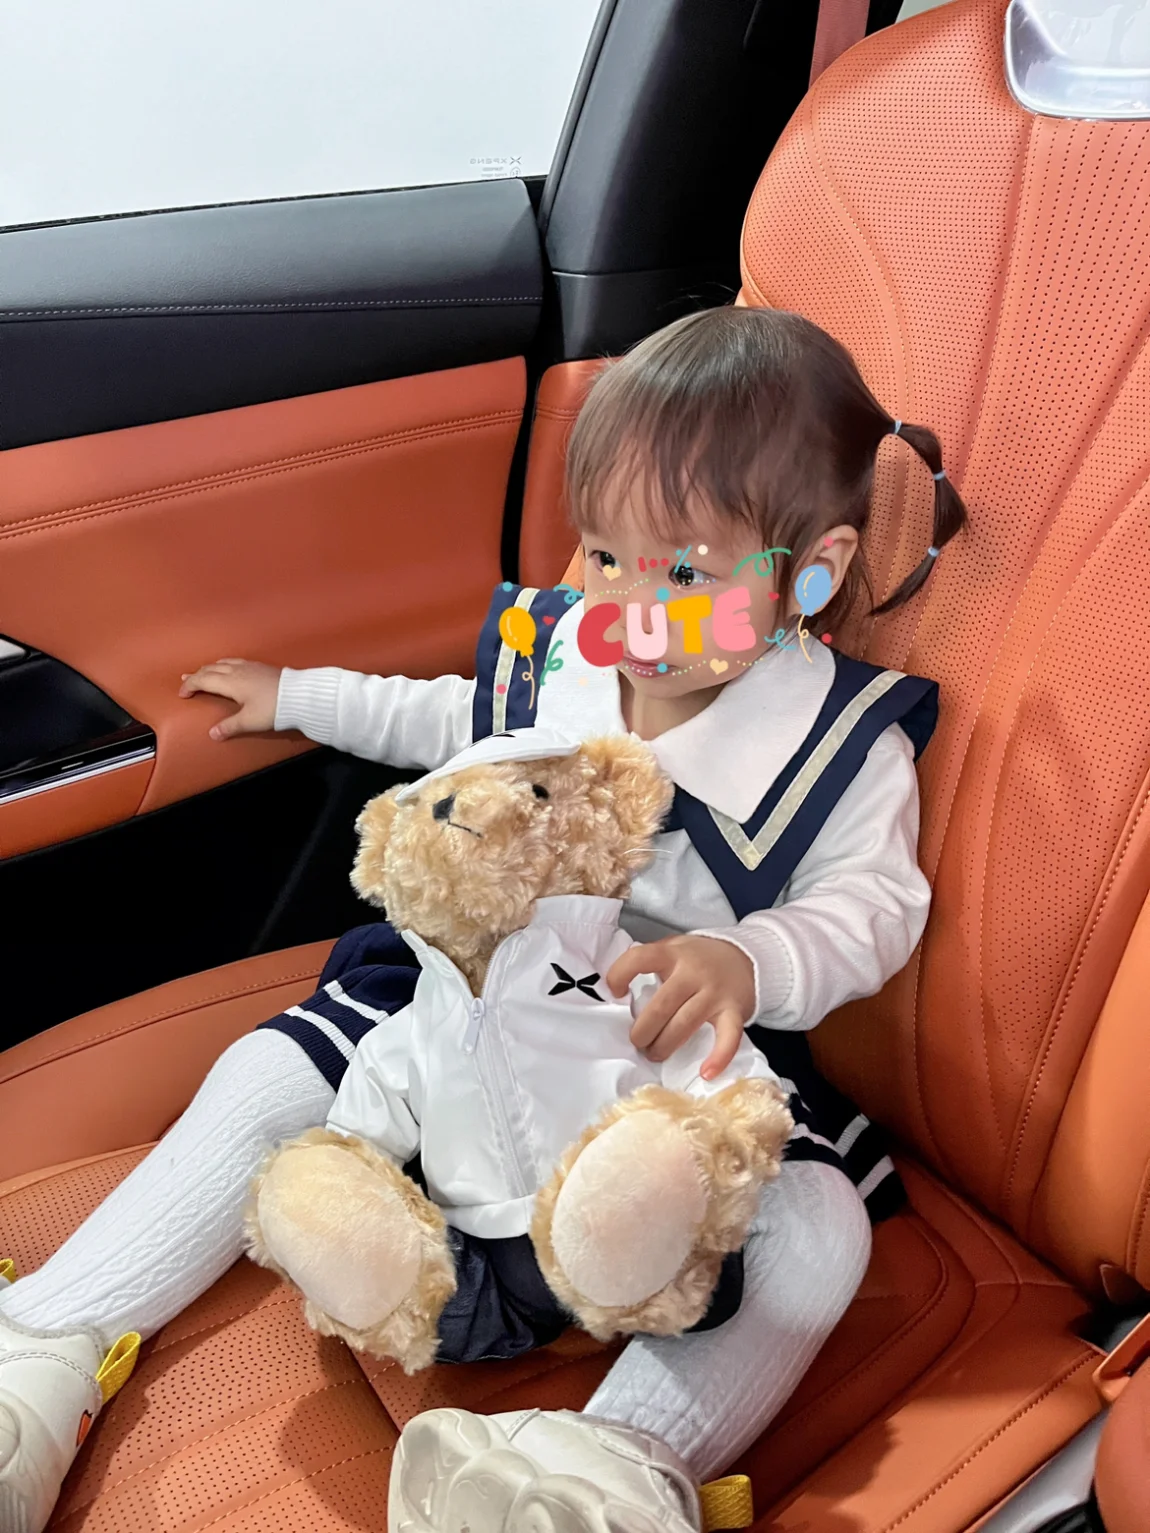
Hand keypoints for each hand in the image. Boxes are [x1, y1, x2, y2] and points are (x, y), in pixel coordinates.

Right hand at [178, 658, 281, 740]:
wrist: (299, 695)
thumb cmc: (274, 707)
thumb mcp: (249, 721)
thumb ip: (229, 727)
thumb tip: (213, 734)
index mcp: (230, 682)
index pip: (203, 679)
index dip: (190, 685)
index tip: (182, 694)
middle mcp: (237, 670)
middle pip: (210, 669)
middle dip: (196, 675)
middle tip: (186, 679)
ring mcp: (249, 666)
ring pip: (223, 663)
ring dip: (210, 668)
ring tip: (203, 671)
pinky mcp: (260, 667)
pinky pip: (235, 661)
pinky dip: (224, 664)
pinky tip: (228, 667)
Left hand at [606, 935, 755, 1079]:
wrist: (746, 958)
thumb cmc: (699, 958)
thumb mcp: (673, 948)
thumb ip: (649, 961)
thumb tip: (615, 990)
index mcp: (672, 953)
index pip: (640, 958)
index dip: (620, 974)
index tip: (616, 993)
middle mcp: (693, 971)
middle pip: (661, 1004)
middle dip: (643, 1030)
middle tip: (637, 1042)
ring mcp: (715, 992)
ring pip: (685, 1023)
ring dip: (665, 1044)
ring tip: (655, 1054)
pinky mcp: (734, 1011)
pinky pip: (729, 1037)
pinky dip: (719, 1057)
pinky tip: (707, 1073)